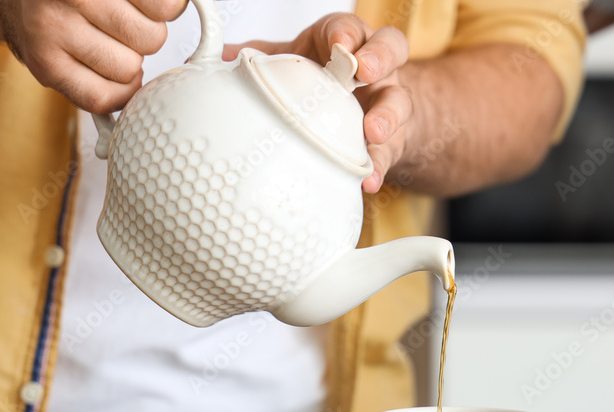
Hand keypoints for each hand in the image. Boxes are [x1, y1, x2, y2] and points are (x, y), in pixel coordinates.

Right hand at [0, 0, 187, 112]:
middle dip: (147, 36)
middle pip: (152, 38)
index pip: (165, 6)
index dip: (166, 10)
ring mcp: (53, 31)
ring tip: (109, 45)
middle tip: (124, 27)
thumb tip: (186, 7)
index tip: (151, 9)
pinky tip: (110, 74)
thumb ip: (150, 0)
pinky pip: (102, 98)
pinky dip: (116, 92)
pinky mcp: (45, 66)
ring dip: (129, 63)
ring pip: (130, 68)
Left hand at [223, 14, 411, 192]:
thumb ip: (265, 60)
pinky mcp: (392, 142)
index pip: (350, 29)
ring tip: (373, 132)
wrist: (369, 118)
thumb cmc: (327, 85)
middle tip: (365, 70)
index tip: (338, 43)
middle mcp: (376, 69)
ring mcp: (387, 104)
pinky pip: (389, 153)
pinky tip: (368, 180)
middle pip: (391, 49)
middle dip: (380, 57)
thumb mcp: (298, 65)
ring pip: (399, 103)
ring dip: (386, 117)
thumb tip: (214, 60)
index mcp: (346, 43)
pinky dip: (378, 167)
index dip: (347, 34)